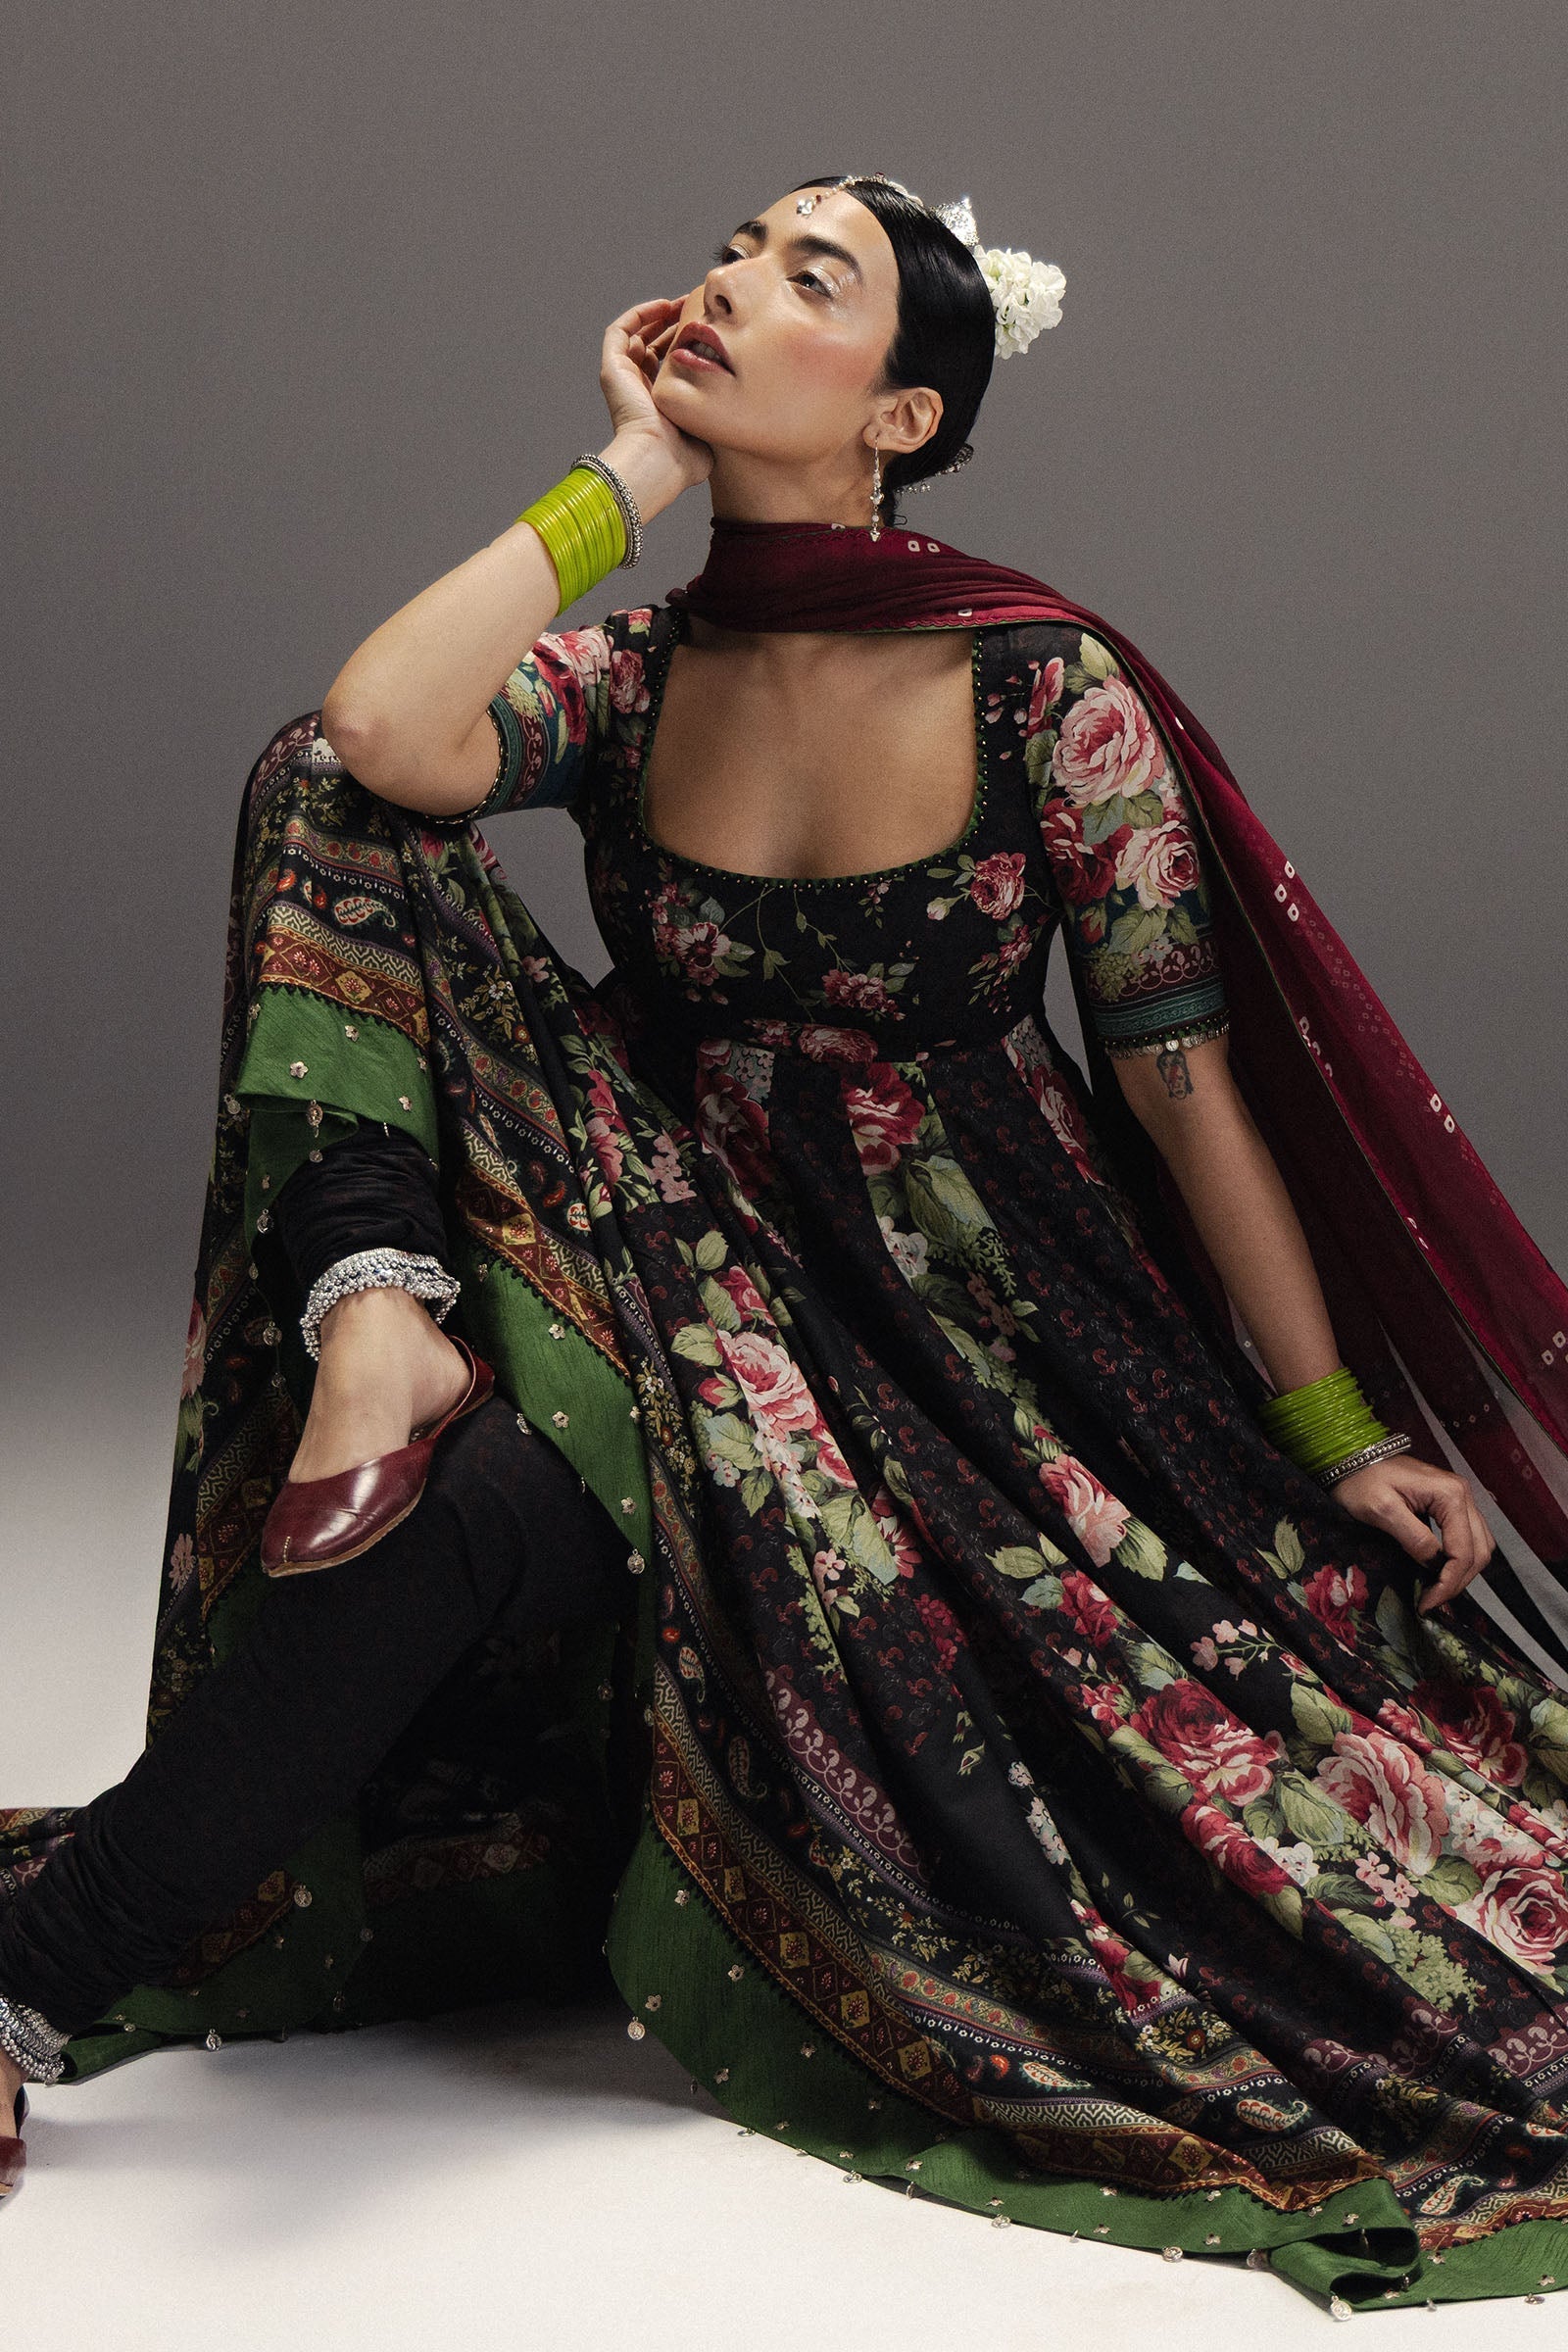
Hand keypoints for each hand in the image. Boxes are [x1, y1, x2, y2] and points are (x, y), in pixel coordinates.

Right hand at [598, 296, 713, 499]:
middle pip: (652, 346)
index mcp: (658, 403)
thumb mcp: (706, 425)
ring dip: (657, 315)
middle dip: (673, 325)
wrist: (659, 460)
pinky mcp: (611, 370)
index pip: (667, 364)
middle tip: (696, 310)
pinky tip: (664, 306)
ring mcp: (622, 378)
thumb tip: (738, 396)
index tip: (706, 330)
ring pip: (636, 335)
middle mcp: (637, 389)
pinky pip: (620, 331)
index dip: (684, 343)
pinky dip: (640, 315)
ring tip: (682, 303)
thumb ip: (715, 407)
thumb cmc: (684, 456)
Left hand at [1330, 1450, 1494, 1613]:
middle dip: (1458, 1581)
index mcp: (1450, 1494)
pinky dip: (1460, 1559)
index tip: (1428, 1603)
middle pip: (1479, 1551)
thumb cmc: (1362, 1481)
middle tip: (1432, 1602)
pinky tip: (1440, 1573)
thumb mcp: (1382, 1510)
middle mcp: (1463, 1494)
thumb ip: (1413, 1538)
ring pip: (1479, 1546)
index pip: (1463, 1551)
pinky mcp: (1451, 1504)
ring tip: (1436, 1591)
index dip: (1449, 1582)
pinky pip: (1469, 1538)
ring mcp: (1459, 1498)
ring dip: (1463, 1572)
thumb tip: (1434, 1565)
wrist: (1353, 1459)